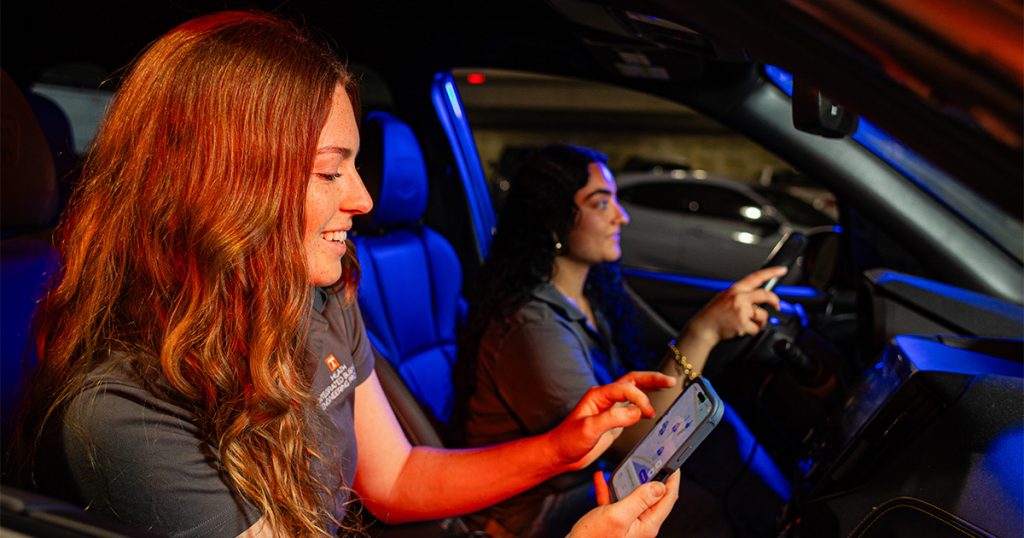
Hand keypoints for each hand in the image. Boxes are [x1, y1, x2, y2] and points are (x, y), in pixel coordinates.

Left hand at [547, 372, 675, 469]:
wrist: (561, 454)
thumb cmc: (568, 441)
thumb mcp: (589, 429)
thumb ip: (612, 419)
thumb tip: (636, 412)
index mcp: (598, 395)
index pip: (626, 388)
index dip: (640, 398)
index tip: (648, 412)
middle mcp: (605, 398)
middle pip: (632, 381)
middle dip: (652, 379)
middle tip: (670, 381)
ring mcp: (609, 408)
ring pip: (633, 390)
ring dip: (650, 387)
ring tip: (667, 385)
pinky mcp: (613, 419)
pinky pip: (632, 406)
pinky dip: (644, 403)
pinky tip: (652, 409)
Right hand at [568, 470, 680, 537]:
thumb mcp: (617, 515)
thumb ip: (639, 499)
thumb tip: (659, 486)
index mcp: (646, 524)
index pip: (667, 498)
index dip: (672, 479)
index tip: (673, 463)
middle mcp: (640, 525)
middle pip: (653, 496)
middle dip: (651, 477)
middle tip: (651, 461)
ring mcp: (628, 524)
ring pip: (634, 497)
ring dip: (628, 482)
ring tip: (625, 468)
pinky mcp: (615, 522)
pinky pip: (617, 502)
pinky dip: (611, 489)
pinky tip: (602, 480)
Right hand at [685, 266, 785, 345]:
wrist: (703, 328)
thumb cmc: (713, 314)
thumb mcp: (724, 297)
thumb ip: (740, 295)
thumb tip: (756, 297)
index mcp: (735, 289)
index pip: (756, 277)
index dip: (771, 272)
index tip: (781, 270)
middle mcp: (739, 298)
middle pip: (765, 295)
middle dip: (775, 301)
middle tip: (777, 305)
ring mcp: (741, 311)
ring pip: (762, 315)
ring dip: (757, 321)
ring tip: (744, 323)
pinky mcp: (743, 324)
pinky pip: (757, 328)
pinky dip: (751, 331)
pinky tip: (741, 329)